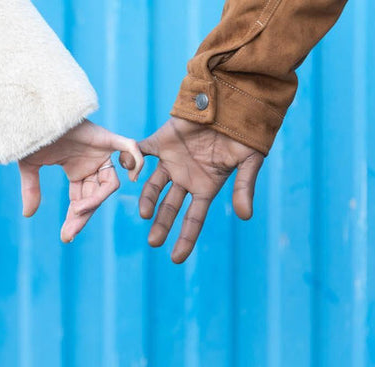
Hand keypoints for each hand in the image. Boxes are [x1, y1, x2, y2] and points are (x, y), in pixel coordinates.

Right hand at [18, 120, 143, 242]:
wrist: (34, 112)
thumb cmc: (33, 134)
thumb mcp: (30, 167)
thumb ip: (32, 189)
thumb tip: (28, 215)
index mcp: (77, 171)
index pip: (81, 200)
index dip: (75, 219)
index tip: (66, 236)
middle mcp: (92, 164)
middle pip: (96, 196)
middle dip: (83, 216)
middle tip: (69, 233)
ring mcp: (102, 152)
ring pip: (109, 183)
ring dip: (95, 200)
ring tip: (77, 209)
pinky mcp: (108, 138)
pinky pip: (131, 150)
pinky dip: (136, 162)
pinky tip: (131, 177)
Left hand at [121, 117, 263, 263]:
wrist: (232, 103)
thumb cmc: (243, 135)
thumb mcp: (248, 163)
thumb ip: (244, 188)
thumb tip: (245, 216)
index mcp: (205, 187)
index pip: (193, 219)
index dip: (185, 238)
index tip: (175, 258)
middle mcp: (185, 178)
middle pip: (170, 207)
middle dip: (162, 225)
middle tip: (154, 241)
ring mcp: (171, 161)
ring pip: (153, 186)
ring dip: (148, 199)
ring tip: (145, 213)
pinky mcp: (161, 141)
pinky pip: (142, 152)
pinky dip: (132, 159)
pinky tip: (126, 168)